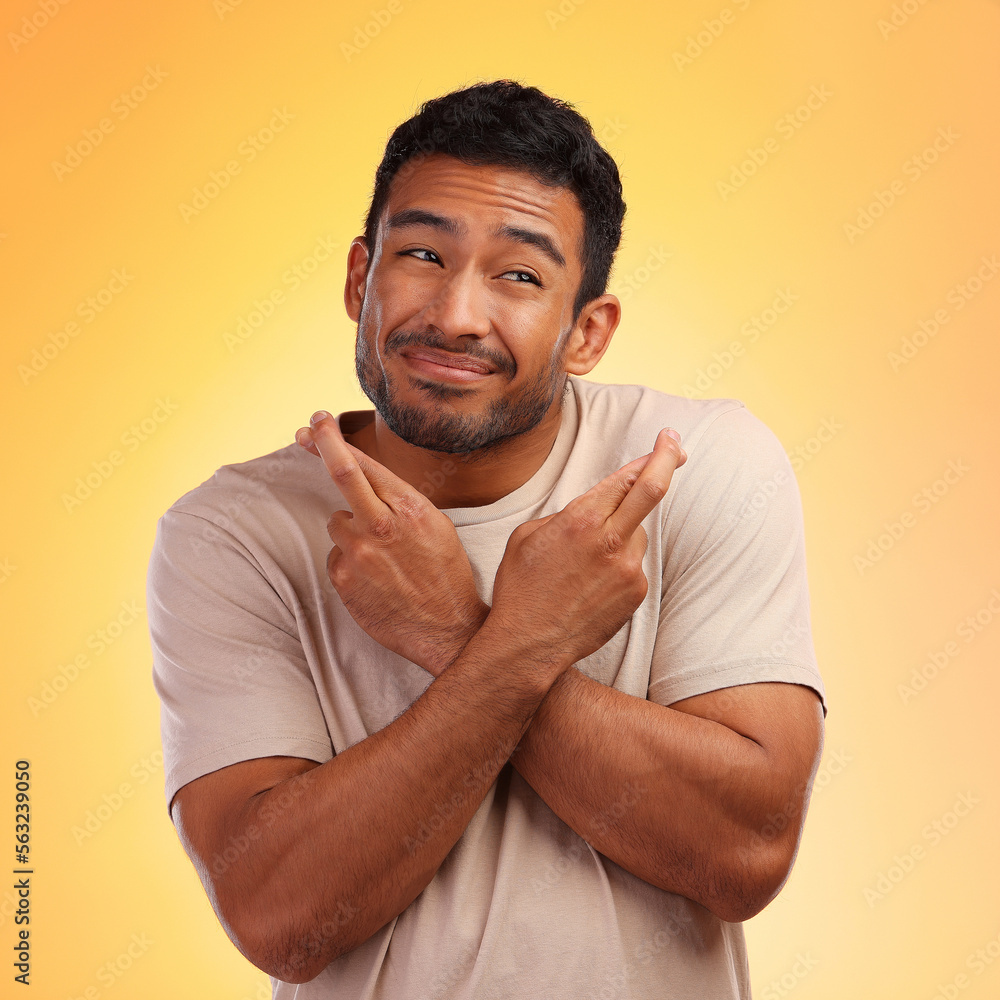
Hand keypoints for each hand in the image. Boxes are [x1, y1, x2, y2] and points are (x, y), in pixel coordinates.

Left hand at [295, 411, 488, 675]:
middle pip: (341, 473)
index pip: (365, 463)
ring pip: (338, 523)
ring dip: (353, 530)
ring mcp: (359, 554)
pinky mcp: (343, 580)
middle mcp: (381, 527)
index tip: (320, 423)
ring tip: (383, 556)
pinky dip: (351, 560)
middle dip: (321, 444)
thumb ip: (402, 504)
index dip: (335, 439)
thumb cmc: (447, 576)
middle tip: (304, 430)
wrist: (447, 631)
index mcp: (410, 509)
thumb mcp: (437, 527)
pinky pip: (337, 556)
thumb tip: (370, 484)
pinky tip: (375, 577)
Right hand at [488, 428, 685, 678]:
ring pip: (637, 533)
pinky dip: (619, 563)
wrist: (529, 644)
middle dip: (669, 460)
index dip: (650, 455)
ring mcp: (628, 569)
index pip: (627, 477)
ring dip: (621, 533)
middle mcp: (610, 541)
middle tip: (678, 446)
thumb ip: (566, 514)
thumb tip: (593, 507)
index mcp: (580, 519)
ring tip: (585, 562)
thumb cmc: (521, 588)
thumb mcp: (528, 535)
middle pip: (653, 491)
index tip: (665, 441)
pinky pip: (633, 564)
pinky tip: (591, 582)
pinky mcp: (635, 593)